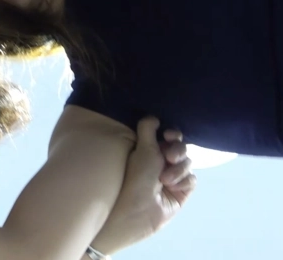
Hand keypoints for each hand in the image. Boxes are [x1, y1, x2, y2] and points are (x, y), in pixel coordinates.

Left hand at [91, 118, 195, 253]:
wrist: (137, 210)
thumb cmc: (134, 176)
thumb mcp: (141, 149)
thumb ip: (148, 130)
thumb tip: (153, 117)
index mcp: (149, 151)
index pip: (168, 136)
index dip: (172, 134)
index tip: (168, 135)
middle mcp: (161, 162)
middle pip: (181, 147)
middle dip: (177, 150)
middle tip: (169, 157)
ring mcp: (172, 177)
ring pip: (188, 162)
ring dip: (178, 168)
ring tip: (164, 179)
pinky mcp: (182, 191)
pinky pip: (192, 179)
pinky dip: (183, 181)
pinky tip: (172, 187)